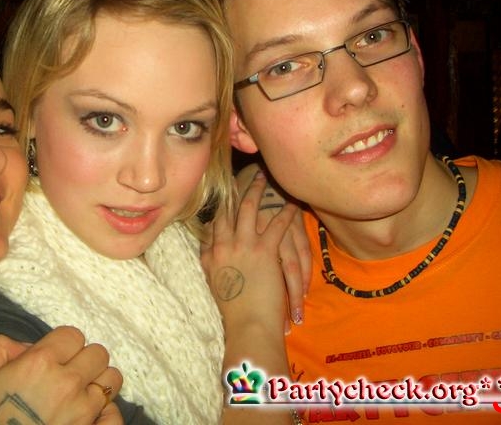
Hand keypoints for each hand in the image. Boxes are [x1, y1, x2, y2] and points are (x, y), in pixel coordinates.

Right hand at [0, 326, 123, 424]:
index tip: (53, 358)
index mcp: (40, 363)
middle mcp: (67, 382)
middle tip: (67, 374)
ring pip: (112, 378)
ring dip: (98, 382)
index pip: (73, 334)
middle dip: (83, 359)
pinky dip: (106, 413)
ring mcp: (84, 410)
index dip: (63, 344)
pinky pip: (115, 413)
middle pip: (97, 353)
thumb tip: (27, 347)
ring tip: (80, 393)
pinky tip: (91, 416)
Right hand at [202, 169, 300, 332]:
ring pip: (248, 209)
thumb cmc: (234, 313)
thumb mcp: (214, 285)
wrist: (248, 326)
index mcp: (211, 256)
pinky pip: (277, 224)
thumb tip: (208, 253)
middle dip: (234, 190)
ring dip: (256, 191)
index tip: (224, 191)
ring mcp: (243, 246)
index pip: (213, 223)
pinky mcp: (264, 250)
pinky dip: (285, 212)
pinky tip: (292, 202)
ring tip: (262, 178)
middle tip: (242, 175)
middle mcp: (223, 246)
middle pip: (227, 210)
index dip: (220, 206)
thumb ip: (210, 265)